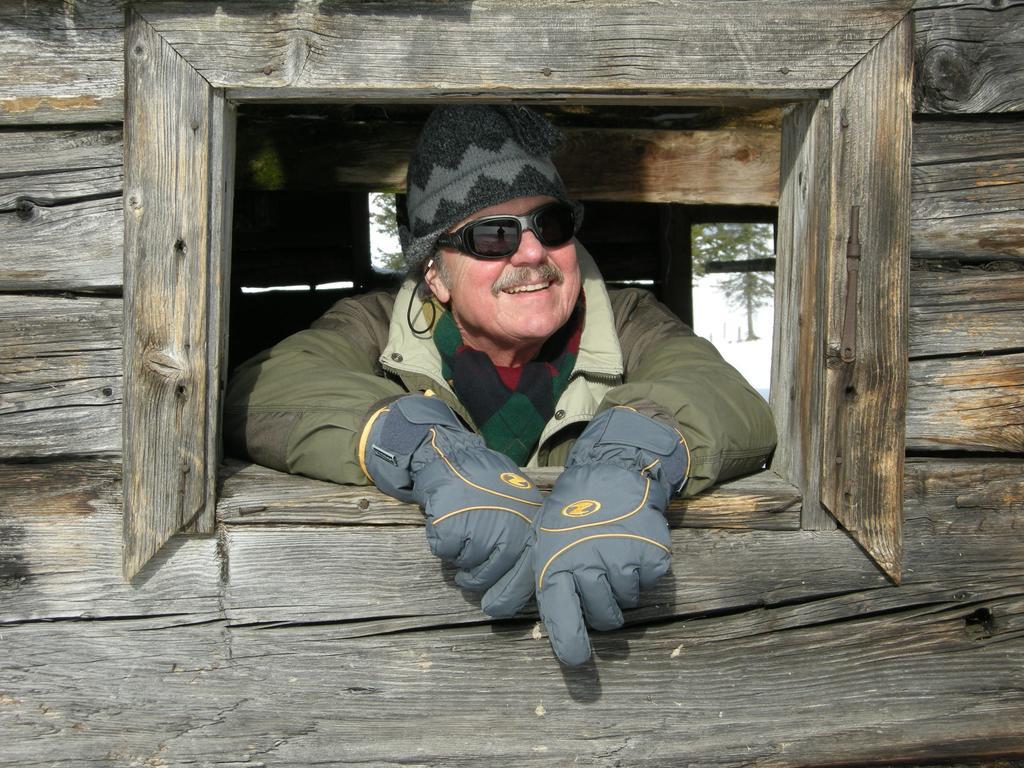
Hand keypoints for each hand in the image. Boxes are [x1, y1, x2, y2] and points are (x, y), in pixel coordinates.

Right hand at [360, 395, 541, 589]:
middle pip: (491, 577)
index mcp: (530, 527)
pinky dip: (443, 543)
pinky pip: (446, 553)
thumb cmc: (488, 483)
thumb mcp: (521, 503)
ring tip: (462, 528)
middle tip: (468, 577)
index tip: (494, 606)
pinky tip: (449, 519)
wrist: (453, 458)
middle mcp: (510, 532)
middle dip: (478, 581)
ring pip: (468, 567)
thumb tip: (528, 581)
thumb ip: (526, 536)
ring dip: (461, 556)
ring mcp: (482, 531)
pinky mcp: (453, 530)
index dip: (509, 597)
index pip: (526, 577)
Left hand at [483, 407, 687, 664]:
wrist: (613, 476)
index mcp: (558, 567)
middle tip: (598, 576)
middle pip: (604, 619)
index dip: (571, 641)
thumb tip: (493, 609)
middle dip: (603, 607)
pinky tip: (630, 547)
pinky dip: (644, 572)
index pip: (563, 615)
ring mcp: (623, 563)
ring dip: (622, 588)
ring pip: (627, 603)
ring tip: (612, 554)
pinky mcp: (652, 558)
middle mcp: (590, 568)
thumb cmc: (570, 514)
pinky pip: (650, 584)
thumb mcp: (540, 541)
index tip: (576, 658)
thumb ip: (523, 580)